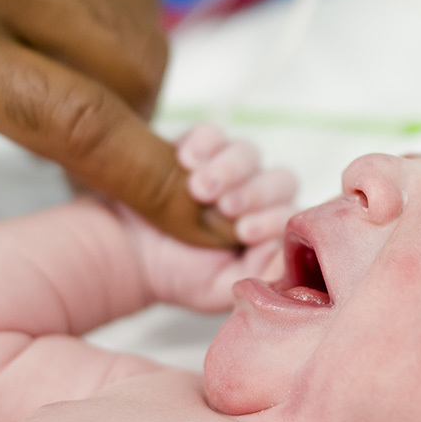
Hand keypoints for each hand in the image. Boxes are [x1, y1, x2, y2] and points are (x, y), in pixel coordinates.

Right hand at [122, 124, 296, 312]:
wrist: (131, 256)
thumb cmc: (181, 274)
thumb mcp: (220, 288)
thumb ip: (258, 275)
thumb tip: (283, 252)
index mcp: (270, 226)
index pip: (290, 215)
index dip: (271, 219)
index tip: (244, 232)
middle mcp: (257, 193)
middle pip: (279, 179)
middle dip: (255, 192)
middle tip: (225, 207)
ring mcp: (230, 167)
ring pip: (248, 153)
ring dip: (229, 168)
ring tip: (199, 189)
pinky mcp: (200, 146)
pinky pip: (211, 134)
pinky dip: (203, 143)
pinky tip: (186, 160)